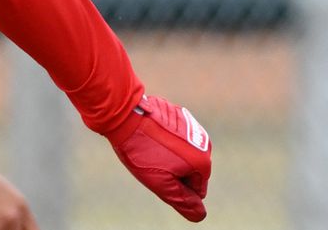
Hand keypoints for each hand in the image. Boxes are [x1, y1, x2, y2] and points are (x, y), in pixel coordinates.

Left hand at [105, 94, 211, 221]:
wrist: (124, 114)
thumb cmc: (141, 149)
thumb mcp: (160, 183)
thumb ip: (182, 200)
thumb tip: (200, 214)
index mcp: (203, 161)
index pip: (196, 190)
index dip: (175, 186)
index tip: (158, 172)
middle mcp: (204, 142)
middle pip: (190, 170)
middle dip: (173, 170)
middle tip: (151, 160)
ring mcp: (192, 125)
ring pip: (182, 151)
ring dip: (168, 153)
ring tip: (148, 145)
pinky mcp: (178, 113)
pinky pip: (174, 134)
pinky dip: (163, 137)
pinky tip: (148, 133)